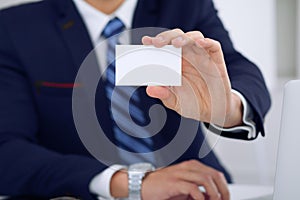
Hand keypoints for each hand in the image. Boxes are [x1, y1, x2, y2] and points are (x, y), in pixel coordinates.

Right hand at [110, 160, 229, 199]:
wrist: (142, 185)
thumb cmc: (163, 187)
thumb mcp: (184, 188)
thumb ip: (198, 190)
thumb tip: (212, 197)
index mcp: (192, 167)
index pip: (215, 174)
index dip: (224, 187)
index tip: (225, 198)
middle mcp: (187, 167)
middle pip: (214, 175)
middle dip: (222, 191)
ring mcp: (180, 173)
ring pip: (206, 179)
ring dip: (214, 194)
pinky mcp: (173, 182)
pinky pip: (193, 188)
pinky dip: (200, 197)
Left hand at [142, 29, 242, 127]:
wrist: (212, 111)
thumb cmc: (192, 103)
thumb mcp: (175, 102)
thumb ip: (164, 94)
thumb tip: (150, 89)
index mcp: (174, 63)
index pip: (164, 47)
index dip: (155, 41)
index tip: (145, 41)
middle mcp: (187, 56)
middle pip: (177, 37)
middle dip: (166, 37)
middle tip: (157, 43)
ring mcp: (202, 57)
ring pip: (194, 37)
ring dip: (184, 38)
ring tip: (176, 44)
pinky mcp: (216, 61)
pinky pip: (213, 46)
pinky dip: (207, 42)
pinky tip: (200, 43)